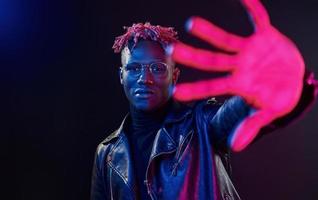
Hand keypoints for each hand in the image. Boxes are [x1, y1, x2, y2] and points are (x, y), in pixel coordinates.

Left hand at [169, 0, 304, 151]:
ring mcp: (249, 50)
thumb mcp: (268, 113)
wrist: (295, 79)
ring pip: (225, 39)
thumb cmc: (278, 97)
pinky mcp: (264, 36)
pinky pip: (258, 19)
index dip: (195, 90)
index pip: (212, 87)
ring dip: (210, 32)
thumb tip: (235, 146)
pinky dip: (252, 8)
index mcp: (238, 85)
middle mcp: (238, 66)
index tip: (175, 93)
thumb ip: (251, 125)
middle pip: (211, 60)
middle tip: (171, 51)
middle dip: (192, 56)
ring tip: (191, 24)